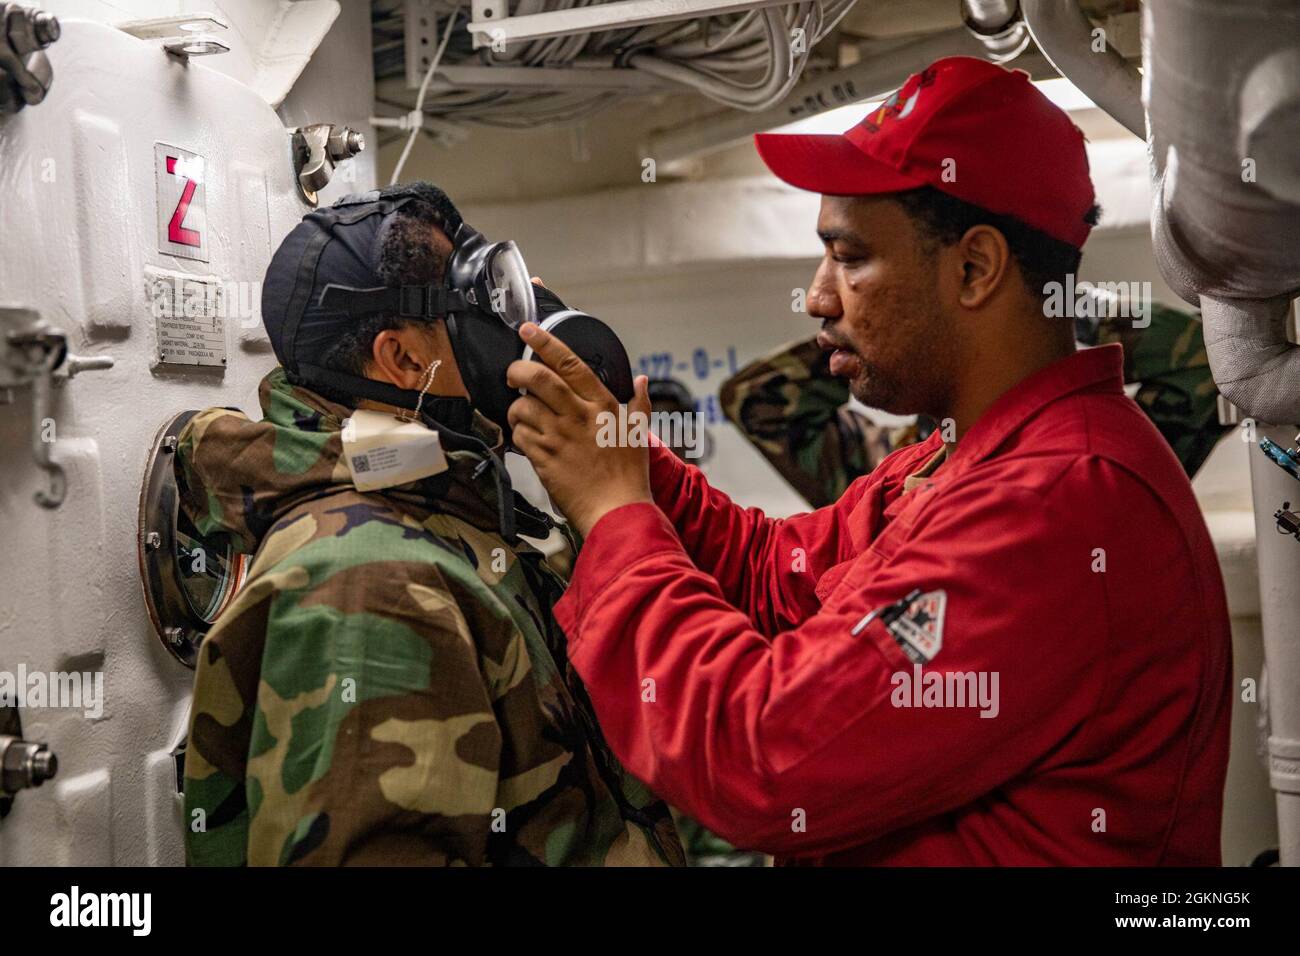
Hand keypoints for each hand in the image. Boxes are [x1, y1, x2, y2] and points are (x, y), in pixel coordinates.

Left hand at [506, 323, 653, 536]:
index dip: (545, 342)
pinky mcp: (543, 458)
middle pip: (537, 378)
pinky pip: (519, 435)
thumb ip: (639, 403)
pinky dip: (518, 432)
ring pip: (522, 407)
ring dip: (517, 407)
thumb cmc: (629, 474)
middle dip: (517, 369)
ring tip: (524, 414)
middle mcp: (577, 416)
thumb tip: (641, 381)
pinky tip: (527, 437)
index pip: (569, 363)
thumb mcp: (639, 433)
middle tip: (513, 373)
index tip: (528, 329)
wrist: (617, 510)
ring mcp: (558, 437)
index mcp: (601, 405)